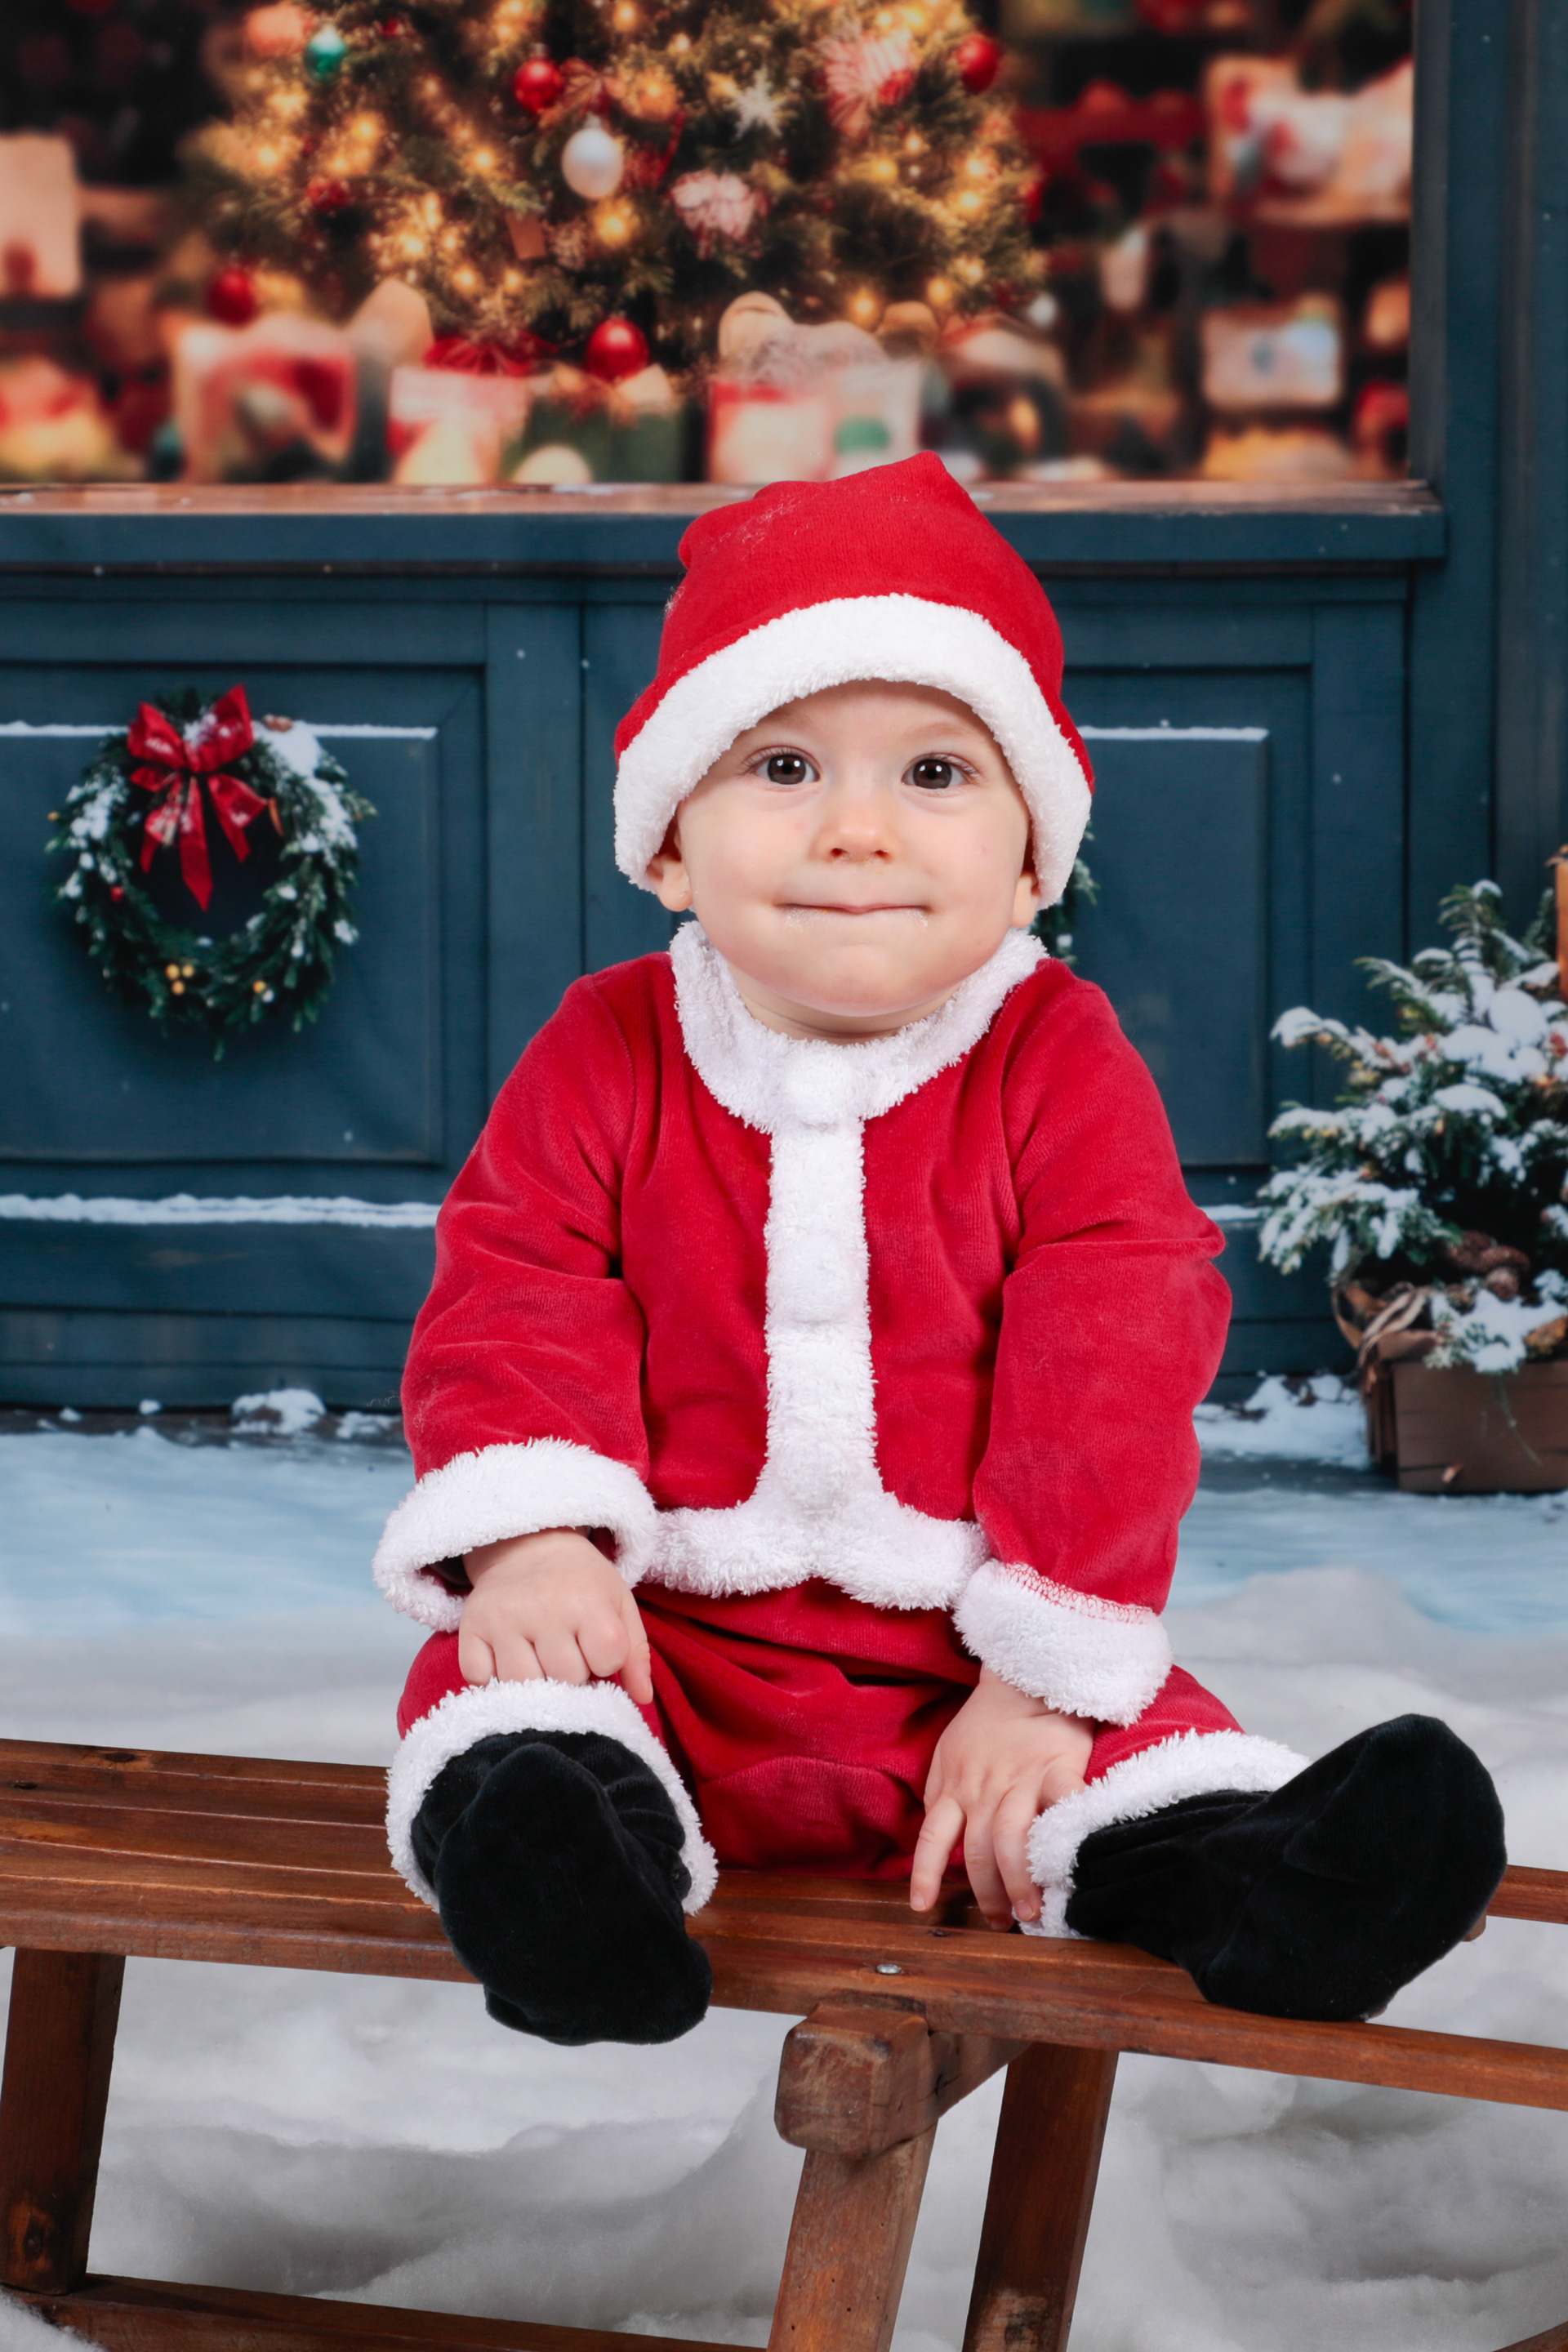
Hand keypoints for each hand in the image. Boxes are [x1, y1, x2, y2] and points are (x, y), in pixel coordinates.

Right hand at [458, 1528, 652, 1703]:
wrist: (528, 1544)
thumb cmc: (581, 1582)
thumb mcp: (619, 1603)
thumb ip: (635, 1652)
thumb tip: (641, 1699)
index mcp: (587, 1601)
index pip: (607, 1661)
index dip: (606, 1661)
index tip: (597, 1645)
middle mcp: (543, 1609)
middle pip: (566, 1679)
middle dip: (572, 1673)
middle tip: (568, 1649)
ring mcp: (503, 1619)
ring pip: (524, 1686)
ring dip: (536, 1681)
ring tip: (541, 1656)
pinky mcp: (470, 1627)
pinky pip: (481, 1679)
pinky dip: (493, 1678)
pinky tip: (508, 1657)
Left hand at [910, 1668, 1092, 1928]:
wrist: (1024, 1678)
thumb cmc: (987, 1722)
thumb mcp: (949, 1755)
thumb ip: (944, 1795)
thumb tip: (940, 1841)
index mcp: (955, 1785)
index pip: (932, 1837)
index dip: (925, 1874)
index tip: (921, 1907)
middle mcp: (983, 1788)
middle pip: (978, 1851)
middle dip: (987, 1893)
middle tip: (1000, 1922)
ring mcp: (1021, 1779)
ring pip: (1011, 1840)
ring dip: (1018, 1881)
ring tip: (1030, 1912)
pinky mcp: (1058, 1768)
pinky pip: (1064, 1806)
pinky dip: (1069, 1837)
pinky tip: (1074, 1865)